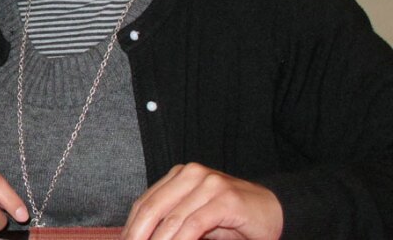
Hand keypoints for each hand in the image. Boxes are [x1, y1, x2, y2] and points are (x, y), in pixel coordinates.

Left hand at [120, 163, 282, 239]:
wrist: (276, 211)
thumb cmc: (233, 219)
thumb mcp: (196, 219)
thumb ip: (172, 223)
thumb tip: (141, 237)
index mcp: (179, 175)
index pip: (145, 202)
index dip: (131, 227)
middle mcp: (191, 174)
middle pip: (152, 208)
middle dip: (138, 235)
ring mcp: (208, 183)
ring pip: (172, 219)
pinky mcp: (225, 198)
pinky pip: (194, 224)